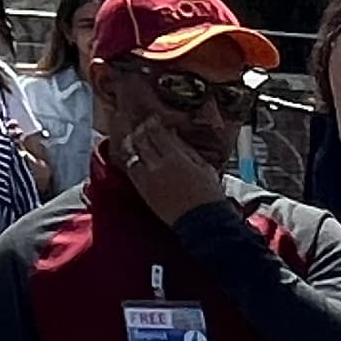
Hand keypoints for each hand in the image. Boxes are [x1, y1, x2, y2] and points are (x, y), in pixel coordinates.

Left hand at [114, 117, 228, 227]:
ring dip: (132, 144)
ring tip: (134, 139)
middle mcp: (159, 166)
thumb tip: (174, 135)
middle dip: (139, 130)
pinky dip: (131, 161)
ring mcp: (149, 178)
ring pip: (133, 154)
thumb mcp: (204, 167)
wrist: (203, 221)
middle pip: (142, 141)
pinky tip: (134, 158)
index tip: (152, 119)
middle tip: (140, 126)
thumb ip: (187, 149)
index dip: (152, 123)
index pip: (158, 133)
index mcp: (177, 158)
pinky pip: (131, 170)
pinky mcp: (144, 191)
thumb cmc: (208, 195)